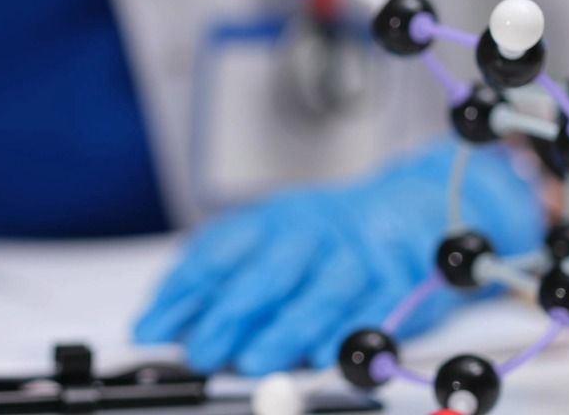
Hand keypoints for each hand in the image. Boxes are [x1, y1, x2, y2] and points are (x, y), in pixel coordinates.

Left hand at [134, 140, 542, 374]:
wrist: (413, 207)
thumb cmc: (327, 237)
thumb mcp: (265, 242)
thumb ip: (212, 282)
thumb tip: (156, 324)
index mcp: (273, 220)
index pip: (221, 252)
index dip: (185, 292)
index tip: (154, 327)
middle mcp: (314, 232)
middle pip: (270, 271)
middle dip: (231, 314)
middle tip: (203, 351)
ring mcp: (359, 255)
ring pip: (322, 292)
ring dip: (285, 329)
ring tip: (253, 360)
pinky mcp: (400, 281)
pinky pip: (376, 309)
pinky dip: (350, 334)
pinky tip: (324, 355)